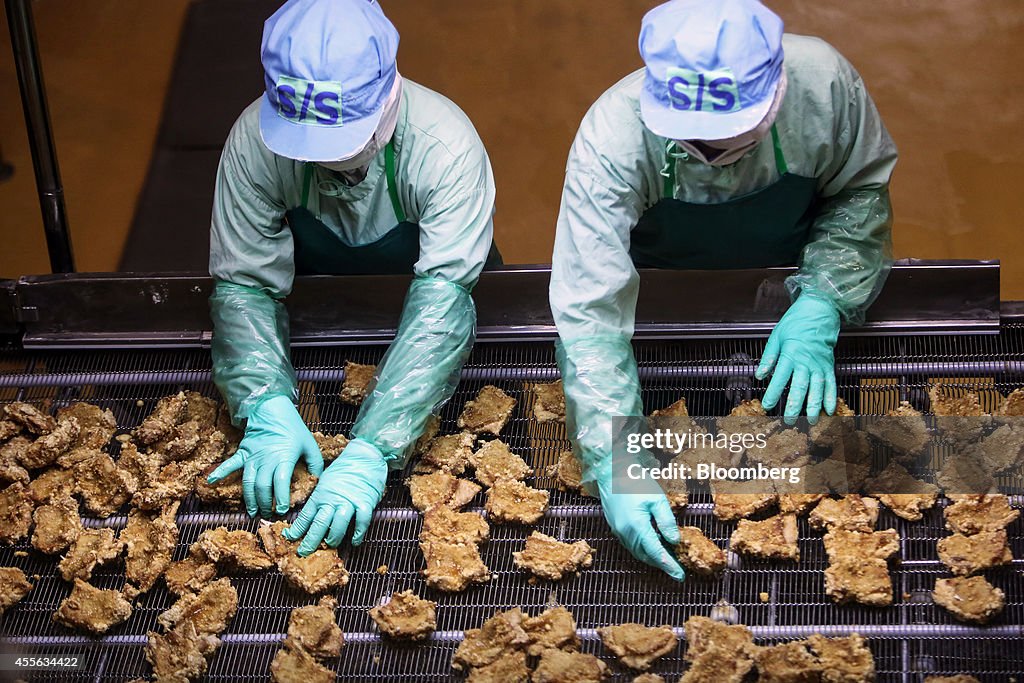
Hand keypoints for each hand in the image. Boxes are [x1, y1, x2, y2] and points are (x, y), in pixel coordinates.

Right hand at [207, 395, 323, 517]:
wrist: (273, 410)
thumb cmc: (293, 428)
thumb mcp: (310, 445)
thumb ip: (315, 464)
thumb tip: (316, 481)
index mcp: (284, 457)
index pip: (280, 482)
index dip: (280, 498)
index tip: (282, 509)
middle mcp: (266, 459)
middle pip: (262, 486)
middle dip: (265, 503)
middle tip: (268, 514)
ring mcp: (252, 456)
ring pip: (248, 482)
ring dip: (249, 498)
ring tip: (252, 511)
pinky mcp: (243, 452)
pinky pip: (230, 464)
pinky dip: (220, 472)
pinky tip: (211, 481)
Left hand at [283, 438, 387, 554]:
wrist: (365, 455)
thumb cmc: (345, 468)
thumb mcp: (326, 481)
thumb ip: (320, 498)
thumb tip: (312, 514)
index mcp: (321, 494)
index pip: (305, 516)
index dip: (297, 530)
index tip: (290, 539)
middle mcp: (332, 499)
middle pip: (318, 524)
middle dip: (310, 541)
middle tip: (304, 552)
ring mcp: (349, 501)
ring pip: (338, 526)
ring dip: (333, 538)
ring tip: (330, 545)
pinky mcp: (365, 502)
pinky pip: (361, 522)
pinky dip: (358, 533)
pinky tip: (354, 541)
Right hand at [596, 477, 685, 581]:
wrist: (610, 471)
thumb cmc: (634, 482)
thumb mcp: (656, 499)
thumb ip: (666, 521)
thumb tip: (674, 540)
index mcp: (637, 527)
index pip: (656, 553)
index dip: (669, 565)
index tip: (679, 575)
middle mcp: (625, 533)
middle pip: (646, 556)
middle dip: (661, 564)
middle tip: (676, 569)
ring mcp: (618, 531)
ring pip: (637, 552)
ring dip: (652, 557)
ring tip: (667, 558)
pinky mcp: (615, 527)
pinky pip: (631, 544)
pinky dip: (643, 549)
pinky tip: (652, 544)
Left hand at [755, 294, 840, 424]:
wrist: (819, 311)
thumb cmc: (796, 323)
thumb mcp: (776, 336)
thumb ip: (769, 357)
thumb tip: (759, 375)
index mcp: (790, 354)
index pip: (780, 377)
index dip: (773, 393)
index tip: (767, 406)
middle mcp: (806, 361)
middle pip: (800, 387)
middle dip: (794, 406)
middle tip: (788, 420)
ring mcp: (820, 365)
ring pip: (817, 389)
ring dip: (814, 406)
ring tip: (810, 421)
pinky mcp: (829, 366)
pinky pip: (831, 384)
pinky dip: (831, 398)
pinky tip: (830, 410)